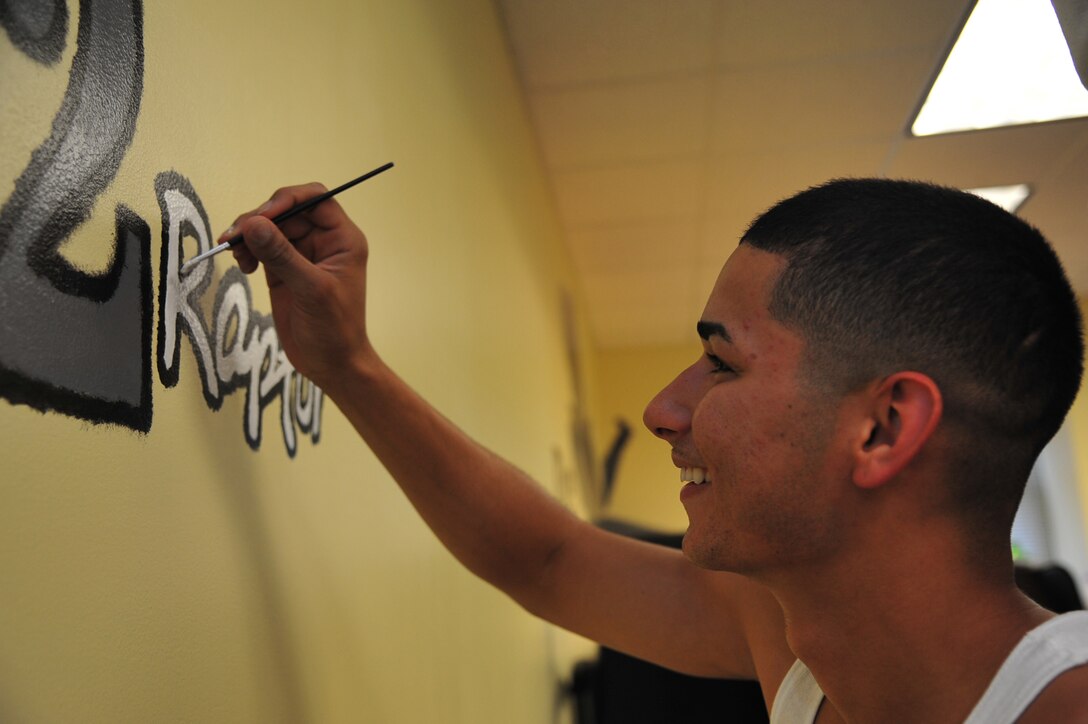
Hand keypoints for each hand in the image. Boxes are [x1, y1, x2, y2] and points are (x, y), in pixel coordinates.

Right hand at [228, 183, 371, 394]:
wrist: (331, 364)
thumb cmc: (335, 329)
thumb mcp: (311, 290)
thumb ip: (282, 256)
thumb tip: (252, 224)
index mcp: (343, 239)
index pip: (315, 199)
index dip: (287, 200)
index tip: (261, 215)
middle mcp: (323, 241)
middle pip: (286, 211)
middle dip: (259, 219)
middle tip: (234, 235)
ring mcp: (301, 255)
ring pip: (270, 228)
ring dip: (248, 234)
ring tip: (234, 252)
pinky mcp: (283, 270)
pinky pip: (261, 247)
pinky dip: (247, 250)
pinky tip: (243, 264)